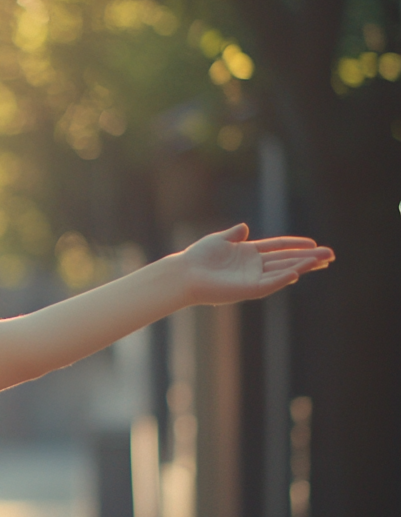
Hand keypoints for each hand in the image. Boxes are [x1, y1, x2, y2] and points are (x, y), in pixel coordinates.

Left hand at [179, 223, 332, 305]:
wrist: (185, 273)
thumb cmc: (197, 257)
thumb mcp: (218, 240)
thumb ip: (233, 234)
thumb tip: (245, 227)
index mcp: (248, 253)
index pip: (277, 247)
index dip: (295, 245)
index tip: (313, 243)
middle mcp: (254, 266)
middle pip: (287, 260)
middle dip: (308, 257)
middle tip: (330, 255)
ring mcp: (253, 278)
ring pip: (283, 271)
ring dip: (303, 266)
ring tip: (322, 260)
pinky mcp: (248, 289)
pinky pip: (270, 283)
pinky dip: (283, 278)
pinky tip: (297, 273)